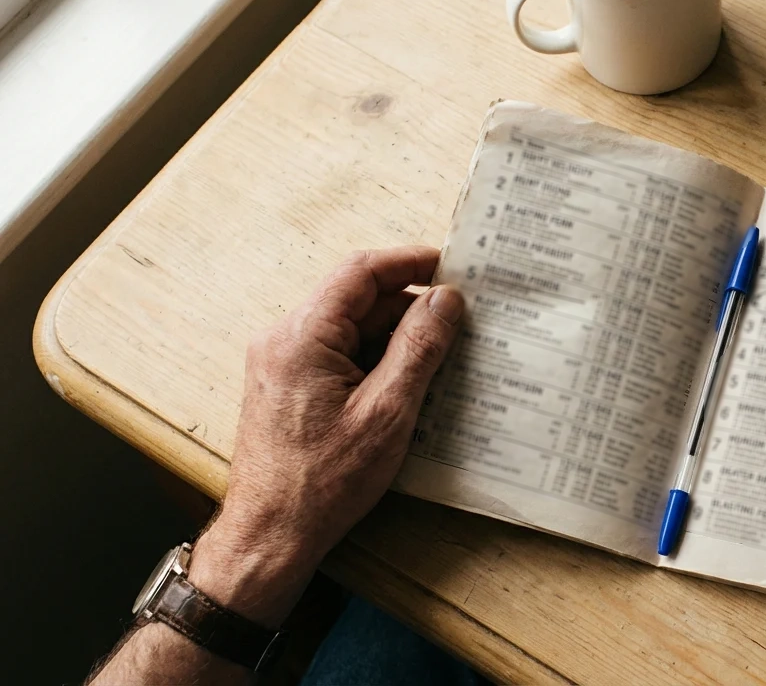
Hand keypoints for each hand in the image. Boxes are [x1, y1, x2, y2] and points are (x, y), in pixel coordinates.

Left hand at [189, 247, 462, 626]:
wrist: (271, 535)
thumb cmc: (323, 482)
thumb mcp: (387, 411)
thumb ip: (419, 347)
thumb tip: (445, 299)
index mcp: (301, 336)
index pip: (361, 273)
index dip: (410, 263)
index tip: (453, 266)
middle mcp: (283, 339)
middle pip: (357, 300)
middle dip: (410, 307)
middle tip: (461, 321)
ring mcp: (282, 363)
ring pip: (351, 329)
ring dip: (396, 338)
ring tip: (443, 359)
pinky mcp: (289, 386)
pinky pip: (339, 355)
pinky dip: (376, 361)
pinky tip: (410, 384)